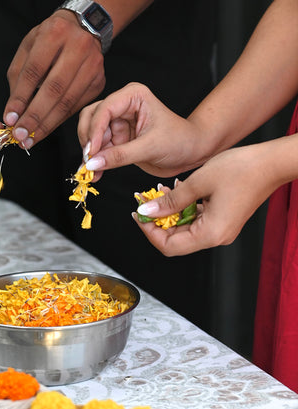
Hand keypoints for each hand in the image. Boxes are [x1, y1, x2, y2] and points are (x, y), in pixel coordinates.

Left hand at [3, 10, 105, 147]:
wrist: (84, 27)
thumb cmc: (51, 38)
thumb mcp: (29, 47)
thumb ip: (19, 76)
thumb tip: (14, 112)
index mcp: (55, 32)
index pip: (34, 71)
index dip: (21, 97)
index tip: (10, 118)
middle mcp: (78, 47)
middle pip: (54, 90)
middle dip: (35, 117)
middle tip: (20, 136)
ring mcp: (93, 65)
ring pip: (67, 102)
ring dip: (47, 124)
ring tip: (30, 138)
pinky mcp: (100, 81)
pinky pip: (76, 106)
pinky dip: (59, 120)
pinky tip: (46, 129)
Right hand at [77, 83, 207, 180]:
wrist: (191, 153)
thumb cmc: (180, 141)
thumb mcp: (150, 148)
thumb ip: (120, 155)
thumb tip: (92, 163)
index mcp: (133, 96)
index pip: (104, 109)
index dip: (94, 131)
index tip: (91, 152)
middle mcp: (123, 105)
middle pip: (91, 118)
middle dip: (88, 140)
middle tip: (89, 161)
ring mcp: (118, 122)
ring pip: (91, 133)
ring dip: (90, 153)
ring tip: (92, 171)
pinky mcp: (117, 138)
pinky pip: (99, 148)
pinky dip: (96, 160)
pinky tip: (96, 173)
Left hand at [132, 144, 280, 255]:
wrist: (271, 162)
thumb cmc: (242, 169)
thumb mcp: (198, 182)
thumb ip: (170, 201)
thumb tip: (146, 213)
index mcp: (210, 233)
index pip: (169, 246)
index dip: (149, 232)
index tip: (138, 215)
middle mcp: (216, 236)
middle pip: (176, 239)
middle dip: (157, 220)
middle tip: (144, 201)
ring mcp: (221, 229)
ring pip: (185, 228)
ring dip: (169, 211)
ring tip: (159, 192)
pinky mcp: (223, 220)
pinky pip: (196, 219)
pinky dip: (184, 207)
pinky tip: (177, 190)